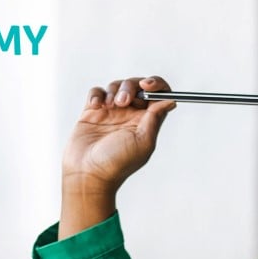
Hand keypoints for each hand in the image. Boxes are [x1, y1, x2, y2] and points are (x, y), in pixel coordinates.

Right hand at [58, 76, 175, 238]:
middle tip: (123, 102)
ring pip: (117, 85)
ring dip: (113, 90)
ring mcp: (111, 112)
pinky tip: (96, 107)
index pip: (158, 95)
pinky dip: (97, 94)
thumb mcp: (143, 142)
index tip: (147, 85)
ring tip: (108, 107)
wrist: (87, 174)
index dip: (156, 84)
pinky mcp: (92, 112)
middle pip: (137, 85)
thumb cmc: (116, 164)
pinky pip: (97, 92)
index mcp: (146, 121)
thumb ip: (155, 118)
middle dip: (131, 87)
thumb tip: (170, 100)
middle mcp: (130, 115)